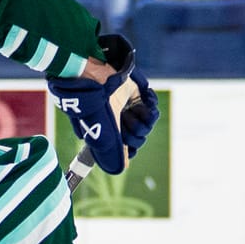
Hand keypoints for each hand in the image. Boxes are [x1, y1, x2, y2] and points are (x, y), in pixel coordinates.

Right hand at [51, 35, 158, 175]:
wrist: (93, 75)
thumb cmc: (93, 105)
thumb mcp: (101, 131)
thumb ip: (113, 151)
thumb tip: (124, 167)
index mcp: (105, 131)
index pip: (124, 147)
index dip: (128, 148)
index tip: (127, 146)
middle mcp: (116, 121)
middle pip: (137, 137)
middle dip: (135, 135)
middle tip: (126, 126)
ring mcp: (127, 108)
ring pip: (146, 124)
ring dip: (144, 122)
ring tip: (132, 113)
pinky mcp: (137, 94)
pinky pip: (151, 108)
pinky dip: (150, 109)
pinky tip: (144, 103)